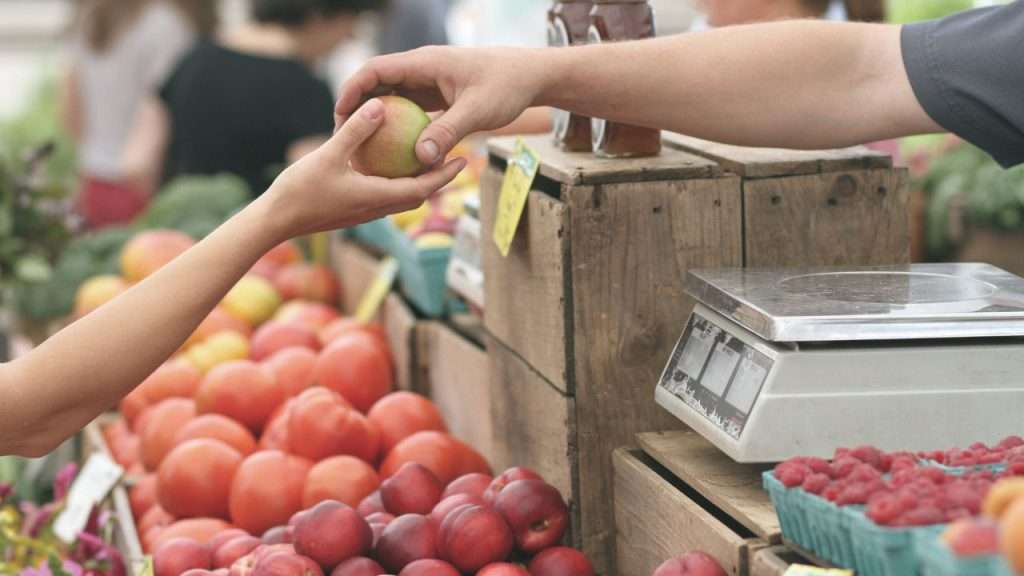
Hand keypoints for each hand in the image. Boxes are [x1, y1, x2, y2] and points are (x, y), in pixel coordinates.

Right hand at [262, 98, 466, 239]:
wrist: (275, 221)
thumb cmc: (300, 190)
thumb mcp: (328, 155)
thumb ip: (355, 131)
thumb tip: (380, 105)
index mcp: (376, 197)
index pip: (422, 188)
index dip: (445, 175)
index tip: (463, 159)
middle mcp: (375, 208)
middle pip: (418, 195)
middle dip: (439, 178)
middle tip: (456, 157)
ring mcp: (364, 212)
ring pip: (401, 197)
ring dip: (418, 181)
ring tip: (429, 159)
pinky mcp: (352, 210)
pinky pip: (383, 195)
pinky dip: (395, 181)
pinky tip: (389, 164)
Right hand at [335, 46, 546, 166]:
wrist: (530, 76)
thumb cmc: (507, 86)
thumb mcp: (478, 111)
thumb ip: (448, 132)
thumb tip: (420, 159)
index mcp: (425, 63)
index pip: (376, 70)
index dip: (352, 90)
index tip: (339, 115)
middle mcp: (422, 69)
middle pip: (377, 84)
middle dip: (357, 107)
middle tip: (342, 137)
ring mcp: (429, 82)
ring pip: (392, 97)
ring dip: (376, 119)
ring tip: (361, 147)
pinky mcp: (437, 95)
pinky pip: (409, 110)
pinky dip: (398, 127)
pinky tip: (392, 153)